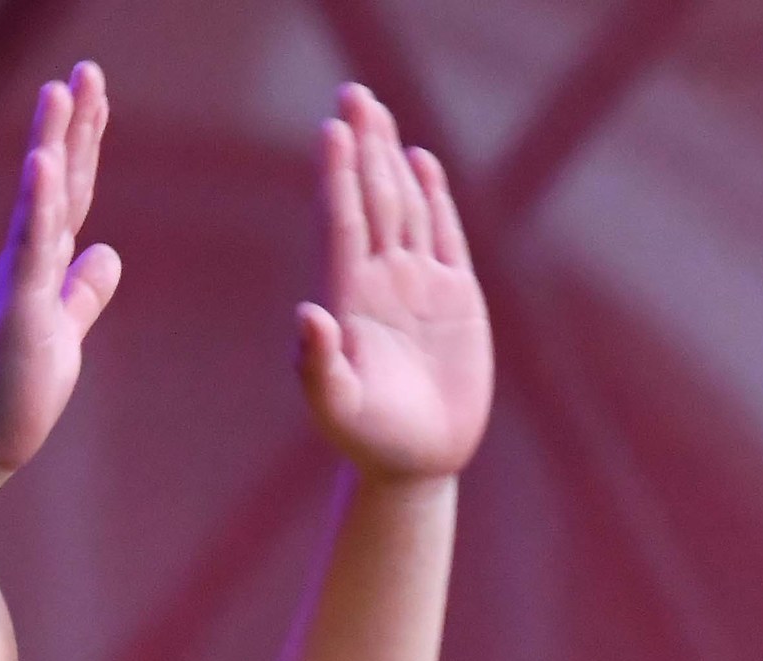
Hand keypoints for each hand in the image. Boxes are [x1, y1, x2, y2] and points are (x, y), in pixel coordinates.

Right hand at [0, 63, 120, 477]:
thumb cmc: (16, 393)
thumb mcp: (65, 334)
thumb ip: (84, 292)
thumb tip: (107, 254)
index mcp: (42, 268)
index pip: (71, 195)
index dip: (84, 143)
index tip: (93, 92)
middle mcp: (26, 264)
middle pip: (57, 184)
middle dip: (72, 126)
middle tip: (84, 69)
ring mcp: (18, 284)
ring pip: (38, 205)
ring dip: (49, 146)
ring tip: (58, 91)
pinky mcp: (15, 311)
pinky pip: (27, 250)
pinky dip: (36, 205)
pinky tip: (42, 163)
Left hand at [298, 86, 492, 480]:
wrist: (416, 464)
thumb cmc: (370, 442)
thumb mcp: (338, 409)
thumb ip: (318, 366)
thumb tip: (308, 315)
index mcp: (351, 301)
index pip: (343, 224)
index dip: (338, 178)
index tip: (331, 130)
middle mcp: (381, 282)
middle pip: (372, 200)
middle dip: (361, 148)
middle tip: (351, 94)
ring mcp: (418, 284)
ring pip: (404, 206)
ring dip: (390, 158)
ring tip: (375, 109)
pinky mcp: (454, 296)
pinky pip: (442, 234)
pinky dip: (433, 197)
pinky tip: (420, 161)